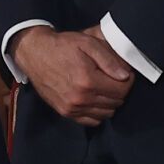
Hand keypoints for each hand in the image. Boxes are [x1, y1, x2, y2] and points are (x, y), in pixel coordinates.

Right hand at [11, 25, 132, 126]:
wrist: (35, 53)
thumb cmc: (62, 46)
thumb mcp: (88, 43)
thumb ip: (109, 59)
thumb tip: (125, 75)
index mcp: (87, 80)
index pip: (121, 90)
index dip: (128, 81)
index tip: (124, 73)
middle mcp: (80, 98)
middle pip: (115, 103)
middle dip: (120, 90)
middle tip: (114, 78)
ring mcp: (72, 108)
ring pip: (106, 114)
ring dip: (110, 102)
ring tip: (104, 87)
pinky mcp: (65, 112)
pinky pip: (92, 121)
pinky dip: (98, 112)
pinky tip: (95, 98)